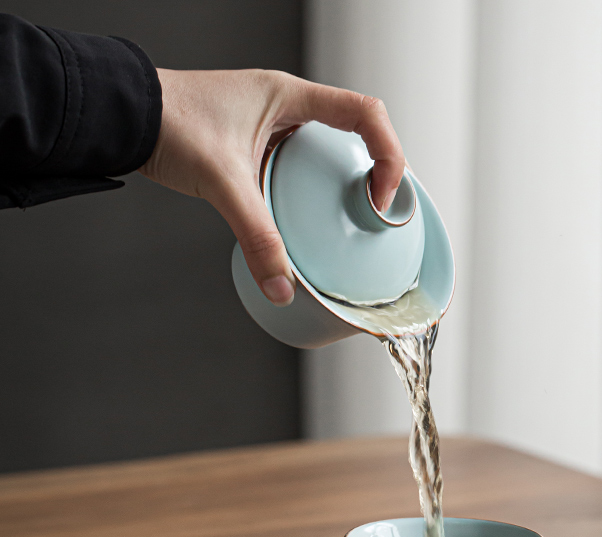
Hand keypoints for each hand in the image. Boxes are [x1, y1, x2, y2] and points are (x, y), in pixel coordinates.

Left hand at [139, 70, 404, 305]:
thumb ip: (256, 236)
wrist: (123, 117)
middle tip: (377, 212)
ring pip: (330, 151)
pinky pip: (302, 167)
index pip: (366, 113)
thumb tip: (282, 286)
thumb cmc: (167, 121)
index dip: (388, 153)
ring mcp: (272, 126)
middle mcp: (287, 107)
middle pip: (358, 132)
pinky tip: (305, 221)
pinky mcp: (257, 147)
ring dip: (346, 183)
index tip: (380, 196)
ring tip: (350, 220)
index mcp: (289, 96)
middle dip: (376, 171)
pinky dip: (313, 192)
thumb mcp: (222, 181)